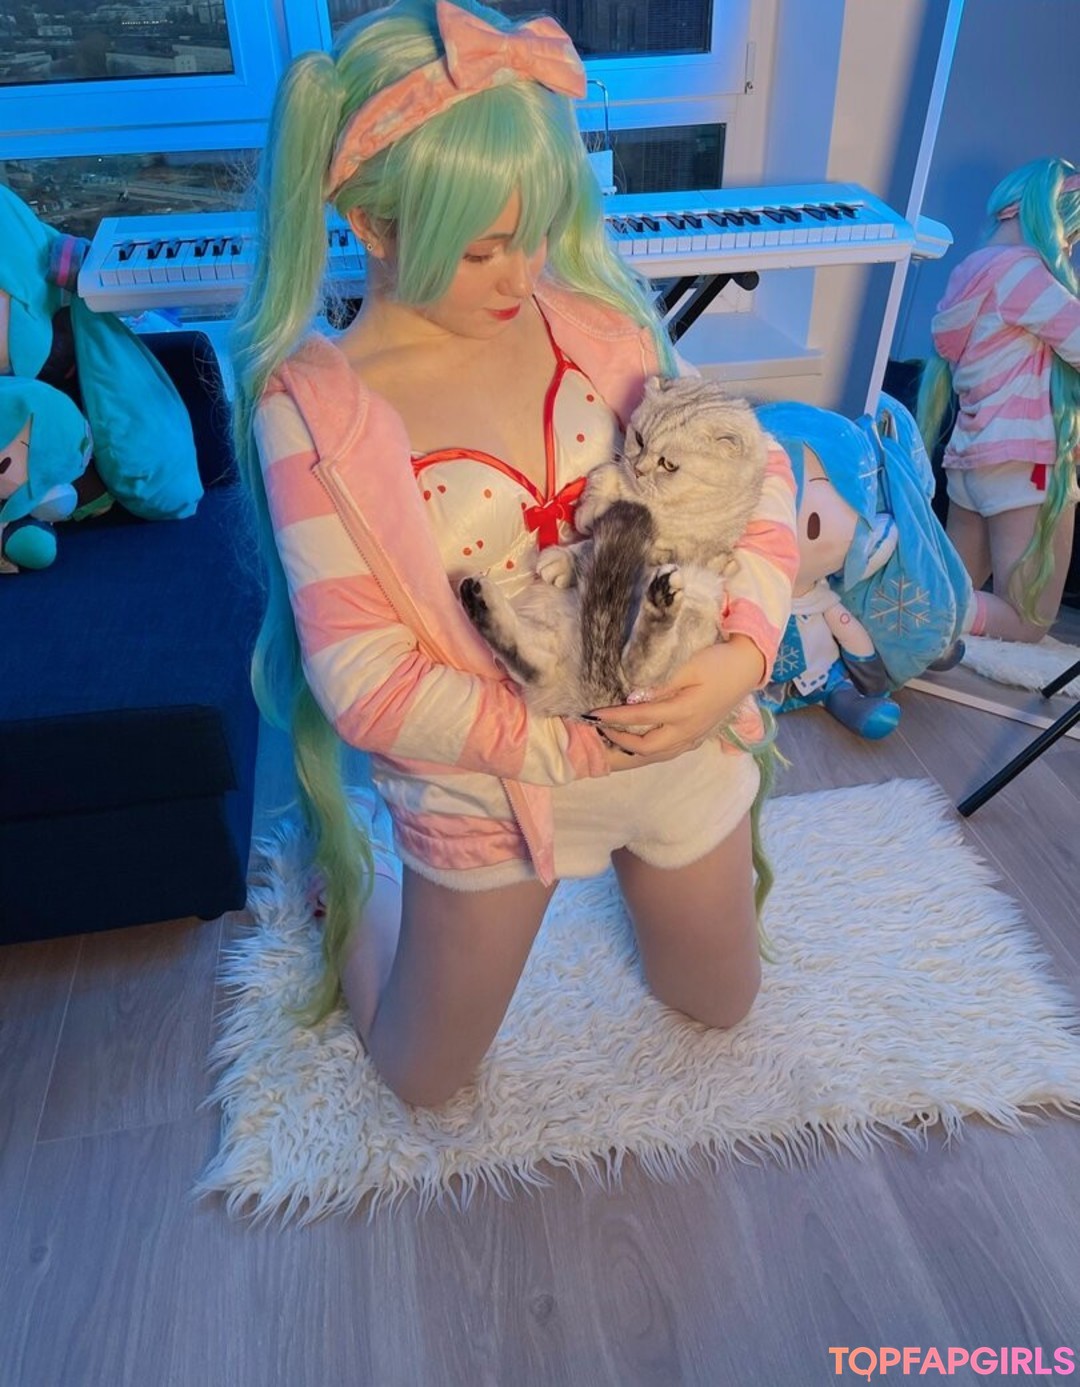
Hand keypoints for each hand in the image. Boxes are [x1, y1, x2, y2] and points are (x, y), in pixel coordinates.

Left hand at [594, 635, 765, 770]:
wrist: (747, 667)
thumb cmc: (717, 661)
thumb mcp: (688, 666)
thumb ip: (660, 684)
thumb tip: (633, 698)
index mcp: (684, 712)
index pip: (640, 718)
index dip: (613, 718)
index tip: (592, 714)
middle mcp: (688, 730)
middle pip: (646, 748)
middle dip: (618, 743)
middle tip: (598, 732)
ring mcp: (694, 736)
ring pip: (658, 756)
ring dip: (632, 753)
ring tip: (611, 743)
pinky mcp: (697, 736)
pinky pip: (669, 752)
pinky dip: (648, 752)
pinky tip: (636, 745)